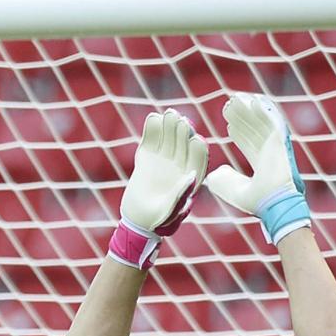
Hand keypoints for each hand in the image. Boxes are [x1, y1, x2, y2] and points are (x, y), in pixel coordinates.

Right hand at [109, 108, 208, 270]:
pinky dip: (152, 130)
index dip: (197, 148)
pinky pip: (151, 140)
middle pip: (183, 144)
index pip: (198, 158)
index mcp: (190, 176)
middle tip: (179, 120)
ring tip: (166, 115)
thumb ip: (180, 195)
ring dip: (168, 126)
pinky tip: (153, 119)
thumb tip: (192, 176)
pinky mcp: (147, 157)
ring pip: (168, 138)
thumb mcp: (169, 211)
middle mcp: (179, 164)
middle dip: (182, 132)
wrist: (137, 220)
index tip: (196, 139)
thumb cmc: (157, 220)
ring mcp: (163, 159)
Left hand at [205, 92, 310, 244]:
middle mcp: (270, 153)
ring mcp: (277, 146)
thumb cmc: (257, 202)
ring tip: (235, 100)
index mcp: (262, 164)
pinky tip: (253, 101)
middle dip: (241, 117)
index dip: (239, 133)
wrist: (274, 205)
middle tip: (228, 106)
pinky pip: (273, 121)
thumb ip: (222, 181)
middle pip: (254, 130)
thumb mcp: (232, 190)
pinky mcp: (281, 141)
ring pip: (261, 123)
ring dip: (249, 111)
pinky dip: (264, 111)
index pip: (249, 144)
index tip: (228, 124)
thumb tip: (212, 175)